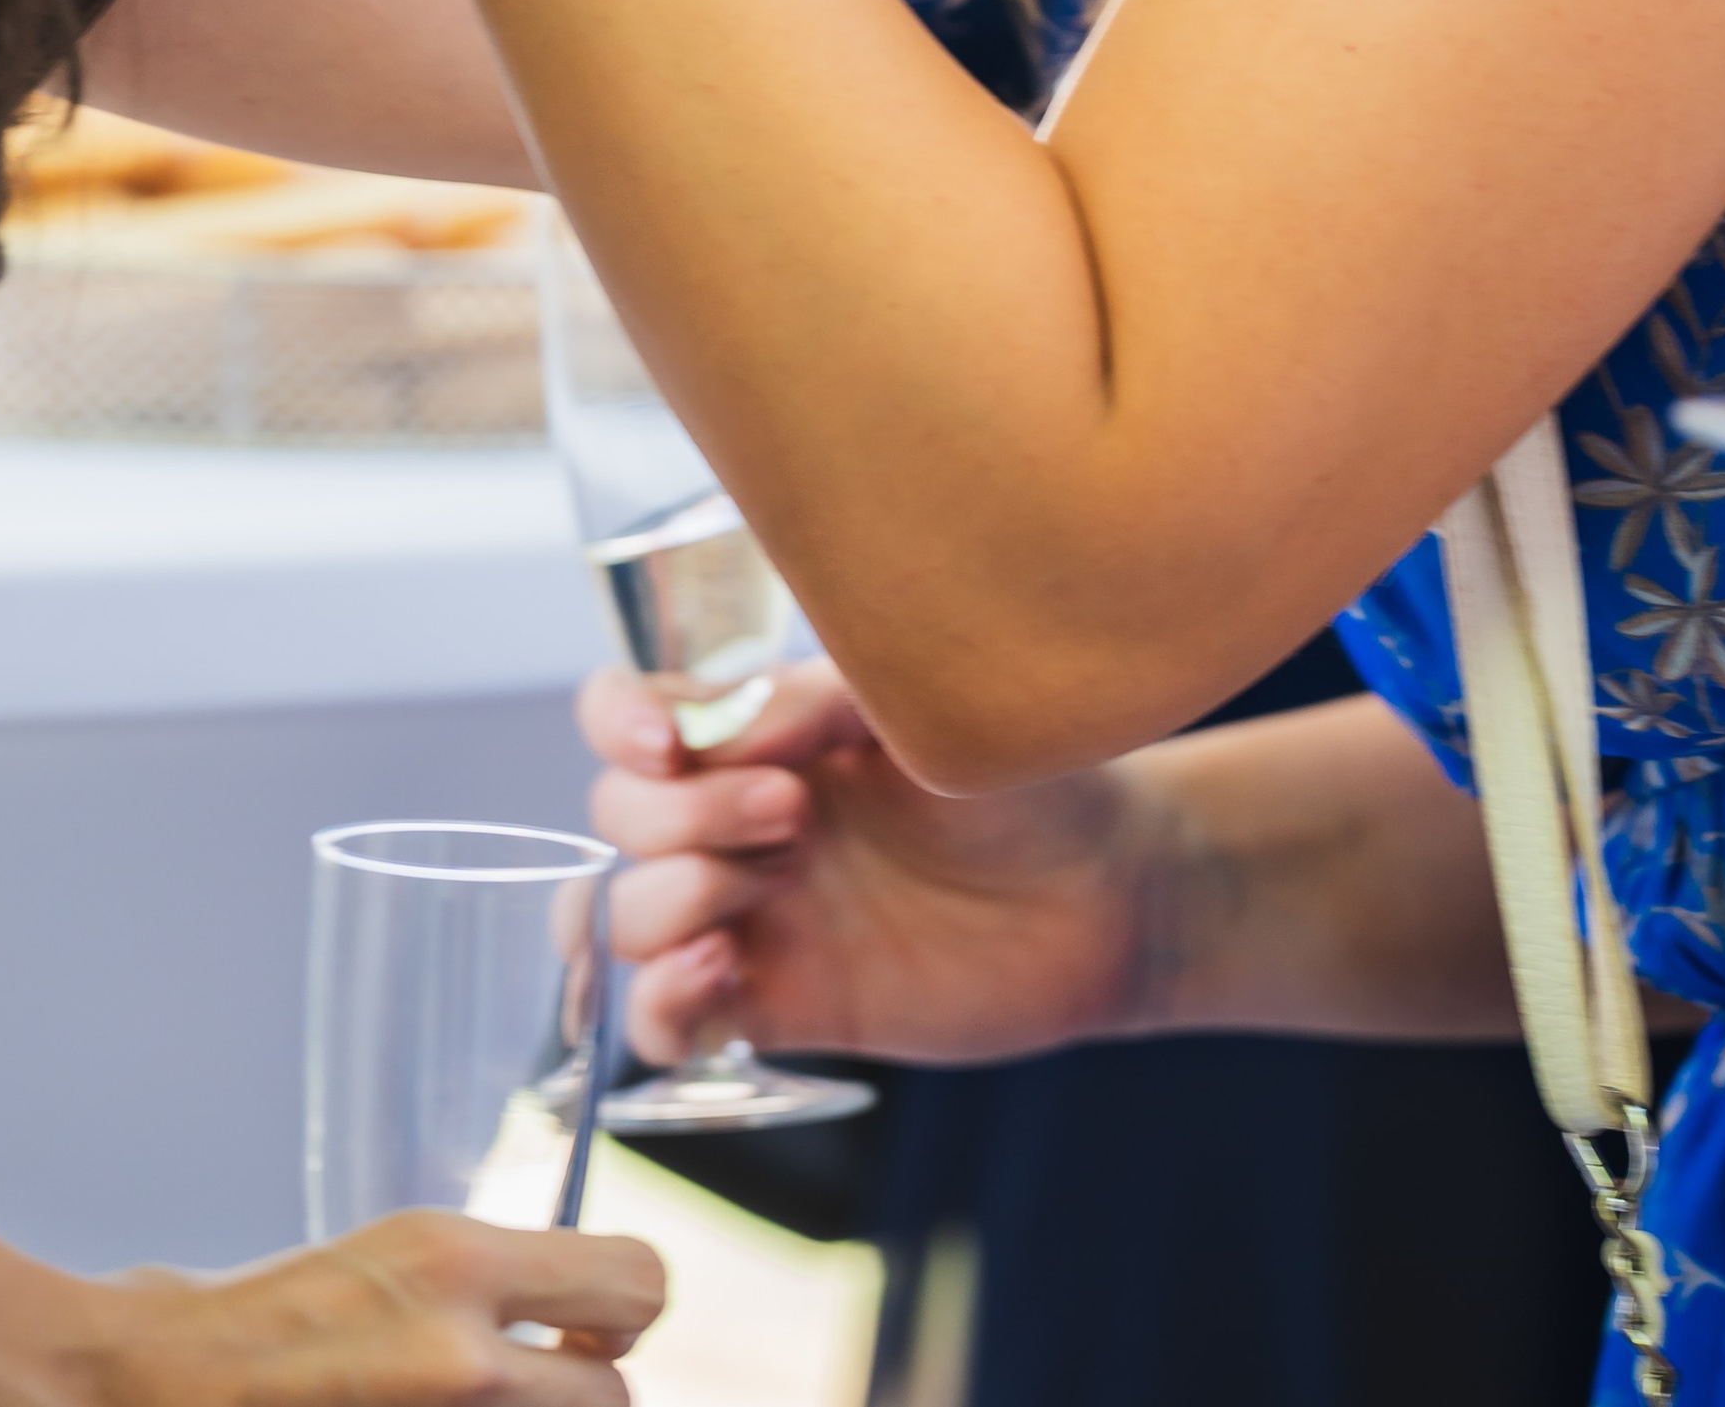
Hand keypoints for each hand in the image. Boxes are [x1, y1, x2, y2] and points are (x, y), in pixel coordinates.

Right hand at [0, 1196, 665, 1406]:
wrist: (119, 1386)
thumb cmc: (234, 1326)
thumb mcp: (375, 1268)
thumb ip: (471, 1295)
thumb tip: (556, 1323)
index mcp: (452, 1263)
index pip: (637, 1282)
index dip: (622, 1310)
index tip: (586, 1325)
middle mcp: (460, 1350)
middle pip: (614, 1396)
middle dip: (579, 1393)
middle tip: (525, 1385)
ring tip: (458, 1403)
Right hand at [584, 658, 1164, 1070]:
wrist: (1107, 894)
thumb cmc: (1024, 780)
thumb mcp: (919, 710)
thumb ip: (814, 702)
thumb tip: (718, 725)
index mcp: (760, 733)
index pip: (627, 715)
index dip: (617, 722)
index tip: (667, 744)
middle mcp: (737, 821)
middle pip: (617, 815)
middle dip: (684, 813)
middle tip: (795, 812)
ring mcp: (752, 916)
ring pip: (625, 913)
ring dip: (676, 895)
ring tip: (778, 881)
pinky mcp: (778, 1006)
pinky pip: (662, 1022)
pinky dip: (660, 1005)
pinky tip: (722, 976)